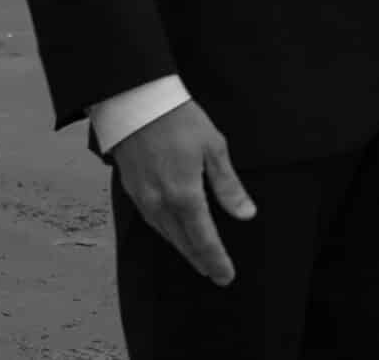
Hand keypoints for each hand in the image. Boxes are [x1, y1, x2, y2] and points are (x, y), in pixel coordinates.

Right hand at [110, 100, 255, 284]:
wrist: (136, 103)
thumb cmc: (179, 120)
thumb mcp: (213, 148)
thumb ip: (228, 186)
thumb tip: (246, 214)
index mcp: (185, 195)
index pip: (204, 238)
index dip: (216, 259)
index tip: (226, 276)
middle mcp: (161, 203)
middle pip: (183, 242)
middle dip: (200, 260)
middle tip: (215, 275)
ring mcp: (143, 199)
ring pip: (166, 235)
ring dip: (183, 249)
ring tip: (198, 260)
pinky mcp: (132, 191)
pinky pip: (152, 222)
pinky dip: (167, 234)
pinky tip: (175, 234)